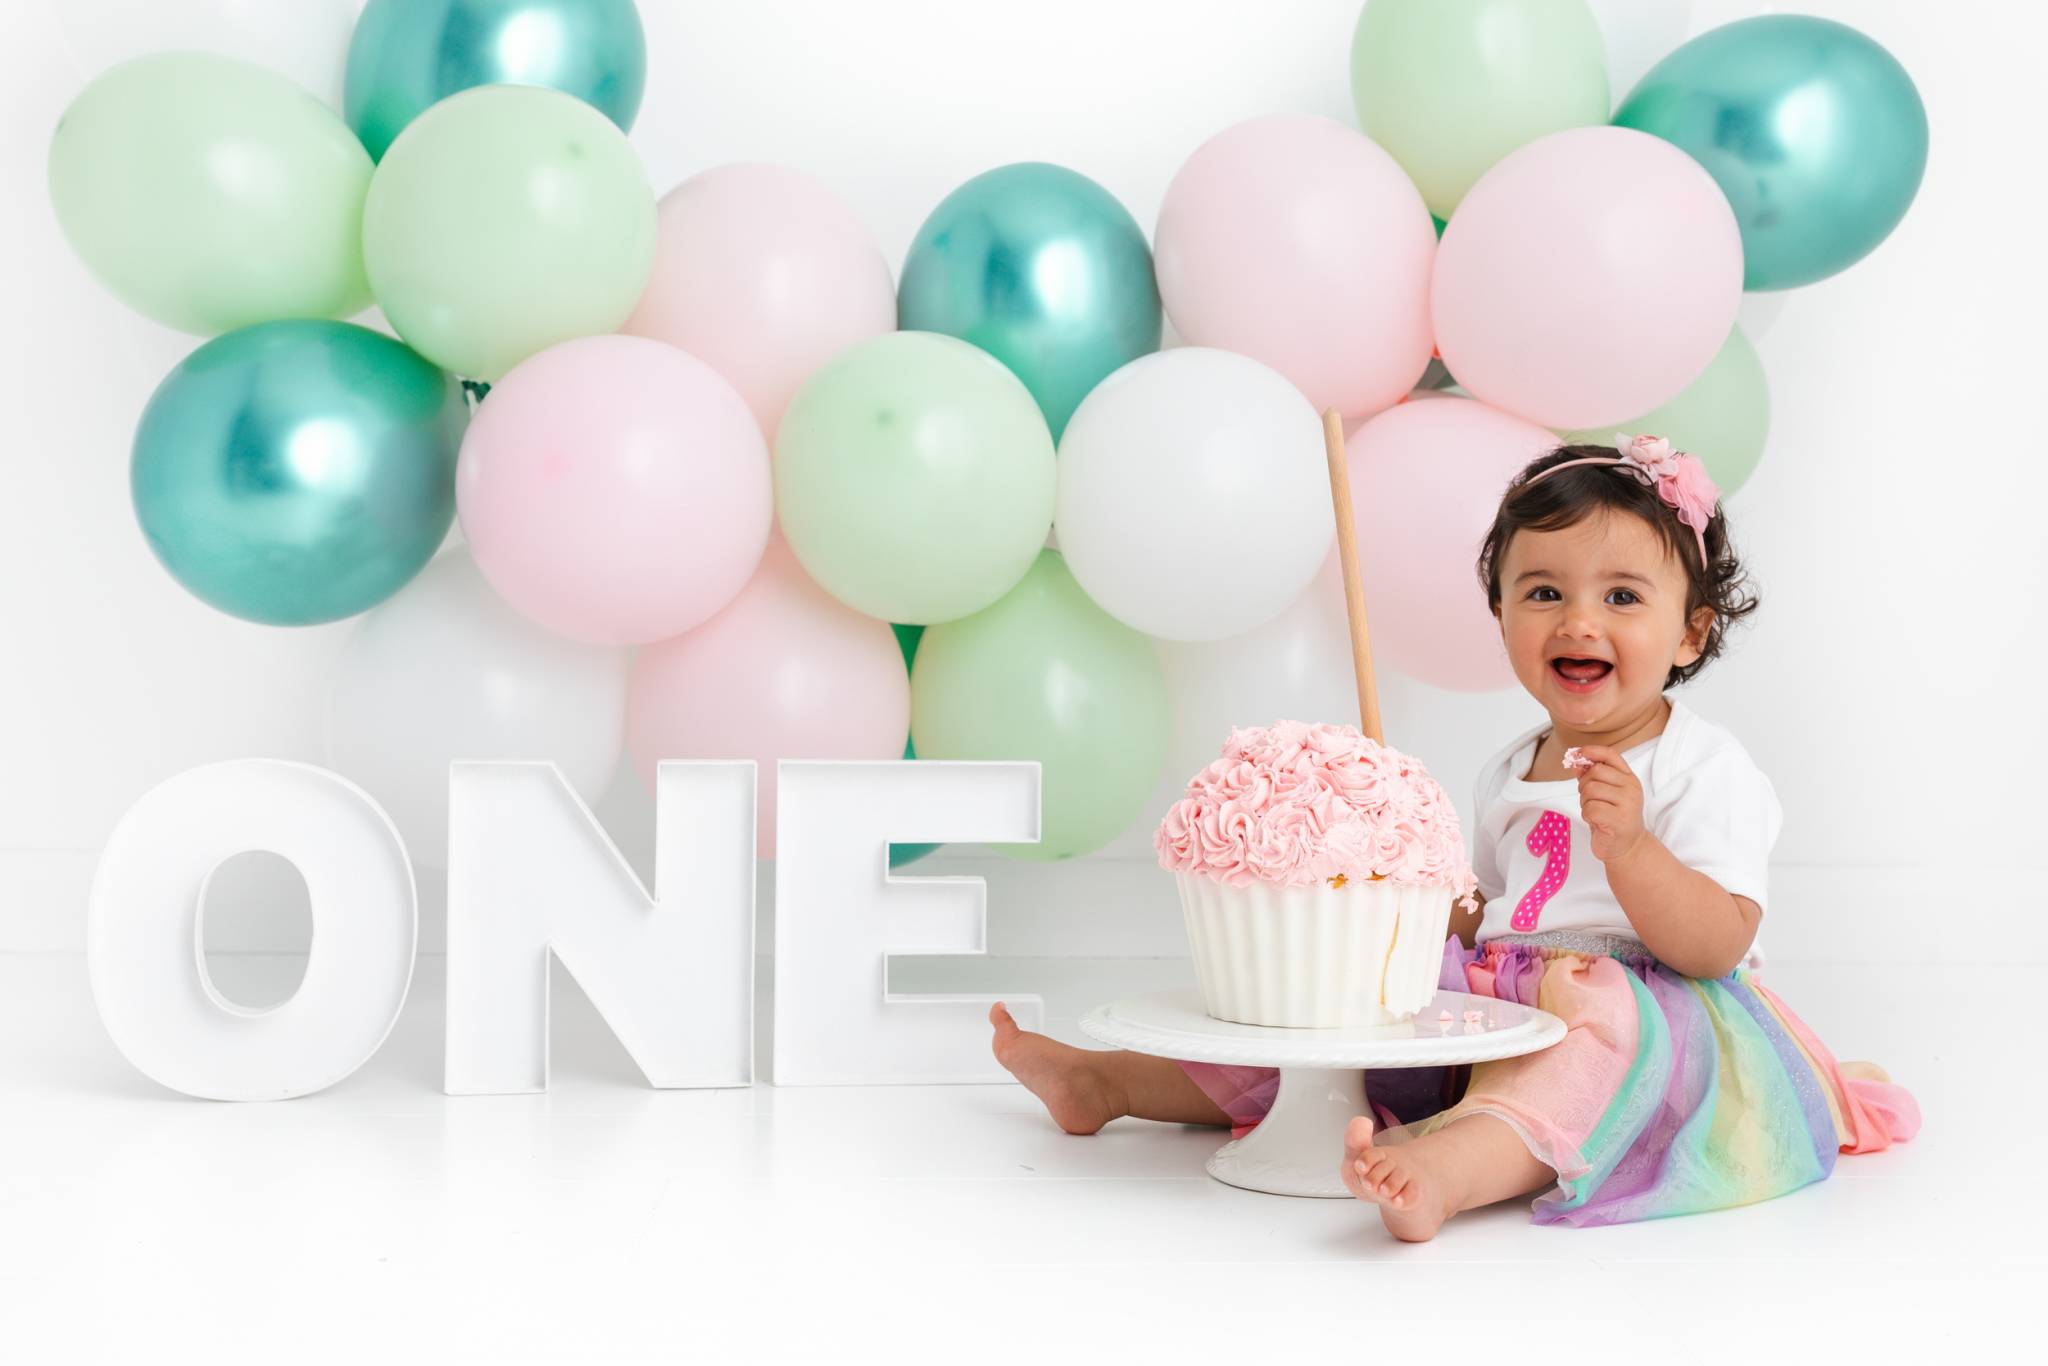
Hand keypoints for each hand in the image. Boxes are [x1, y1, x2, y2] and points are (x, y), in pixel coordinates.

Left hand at [1572, 745, 1647, 863]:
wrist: (1627, 846)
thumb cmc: (1613, 819)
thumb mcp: (1605, 794)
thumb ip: (1593, 777)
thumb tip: (1577, 763)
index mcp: (1629, 778)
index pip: (1610, 755)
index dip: (1591, 751)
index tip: (1578, 754)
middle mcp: (1631, 788)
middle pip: (1595, 772)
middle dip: (1584, 785)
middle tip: (1590, 800)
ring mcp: (1628, 803)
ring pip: (1590, 790)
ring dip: (1585, 802)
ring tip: (1595, 811)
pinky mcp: (1619, 819)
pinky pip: (1590, 808)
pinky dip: (1587, 815)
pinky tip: (1597, 821)